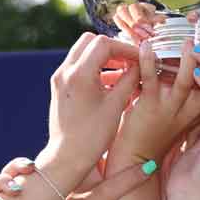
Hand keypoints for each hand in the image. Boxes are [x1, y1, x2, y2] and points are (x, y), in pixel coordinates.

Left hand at [43, 34, 140, 177]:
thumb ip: (129, 80)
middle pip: (91, 41)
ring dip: (104, 58)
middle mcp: (65, 71)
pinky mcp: (59, 87)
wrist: (67, 158)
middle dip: (112, 48)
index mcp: (79, 74)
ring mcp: (60, 78)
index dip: (125, 48)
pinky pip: (78, 67)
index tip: (139, 58)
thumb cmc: (92, 136)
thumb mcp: (116, 106)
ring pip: (83, 53)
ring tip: (124, 74)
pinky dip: (94, 69)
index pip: (104, 44)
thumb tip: (140, 65)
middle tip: (130, 61)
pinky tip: (111, 84)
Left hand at [111, 46, 199, 165]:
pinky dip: (148, 61)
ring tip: (189, 41)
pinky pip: (150, 79)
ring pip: (186, 82)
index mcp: (199, 111)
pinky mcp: (150, 106)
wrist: (136, 159)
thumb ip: (195, 100)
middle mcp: (190, 110)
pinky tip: (145, 46)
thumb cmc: (158, 136)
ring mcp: (170, 109)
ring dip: (187, 60)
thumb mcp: (185, 119)